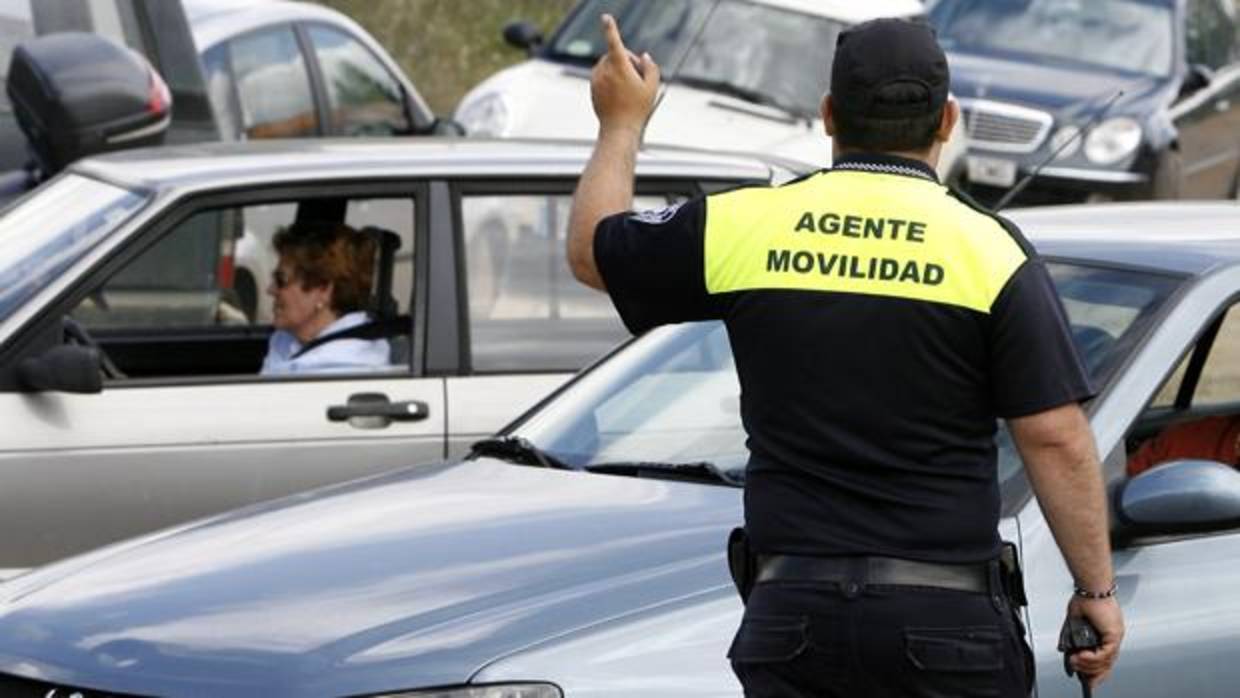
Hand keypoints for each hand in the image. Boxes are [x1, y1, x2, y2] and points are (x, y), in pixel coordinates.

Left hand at [590, 14, 659, 134]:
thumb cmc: (637, 109)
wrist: (618, 129)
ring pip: (608, 65)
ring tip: (629, 89)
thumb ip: (651, 67)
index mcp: (618, 66)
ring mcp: (596, 79)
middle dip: (626, 61)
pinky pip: (603, 76)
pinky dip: (611, 79)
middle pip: (615, 55)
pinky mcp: (593, 88)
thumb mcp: (652, 86)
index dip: (611, 28)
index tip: (606, 18)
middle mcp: (604, 70)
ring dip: (618, 70)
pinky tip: (620, 94)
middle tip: (638, 78)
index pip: (614, 42)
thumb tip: (644, 57)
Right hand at [1066, 595, 1123, 688]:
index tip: (1089, 680)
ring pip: (1105, 661)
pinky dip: (1093, 658)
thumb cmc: (1084, 598)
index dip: (1096, 671)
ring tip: (1075, 661)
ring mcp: (1115, 636)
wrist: (1090, 587)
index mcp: (1106, 633)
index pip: (1105, 658)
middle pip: (1106, 663)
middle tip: (1077, 672)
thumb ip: (1071, 637)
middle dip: (1091, 672)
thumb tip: (1064, 649)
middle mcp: (1113, 636)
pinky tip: (1082, 656)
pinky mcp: (1114, 634)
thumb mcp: (1074, 622)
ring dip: (1088, 664)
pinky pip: (1105, 654)